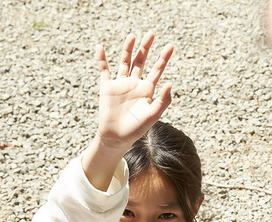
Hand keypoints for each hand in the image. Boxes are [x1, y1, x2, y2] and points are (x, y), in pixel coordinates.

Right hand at [81, 33, 172, 189]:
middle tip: (152, 33)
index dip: (163, 58)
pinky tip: (100, 47)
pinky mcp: (107, 87)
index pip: (157, 70)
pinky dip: (102, 59)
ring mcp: (121, 84)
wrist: (117, 137)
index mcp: (147, 90)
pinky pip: (104, 70)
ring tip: (133, 36)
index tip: (170, 46)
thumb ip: (163, 100)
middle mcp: (135, 84)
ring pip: (125, 61)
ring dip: (128, 49)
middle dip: (146, 48)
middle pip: (141, 61)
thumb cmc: (137, 129)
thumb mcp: (153, 115)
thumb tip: (170, 83)